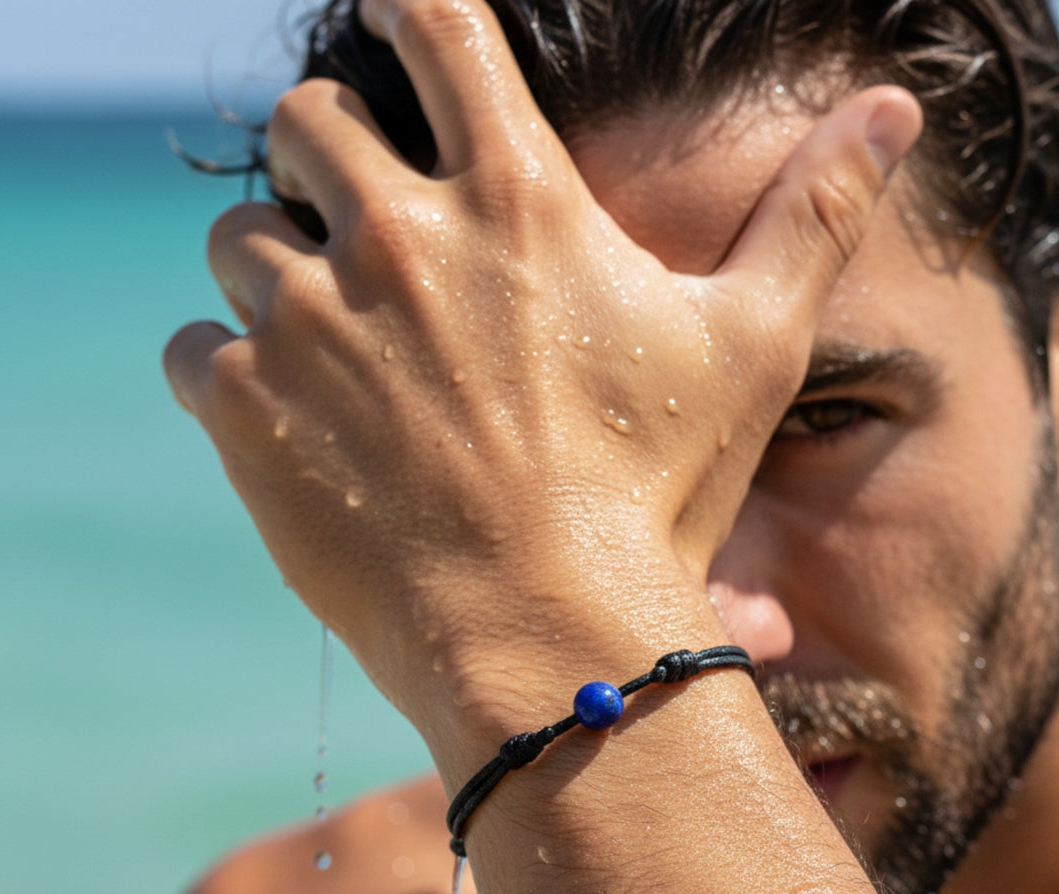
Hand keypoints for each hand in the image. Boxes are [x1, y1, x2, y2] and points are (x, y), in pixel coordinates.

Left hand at [163, 0, 919, 754]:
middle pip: (304, 123)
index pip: (432, 23)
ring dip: (278, 276)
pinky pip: (194, 350)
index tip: (391, 25)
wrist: (547, 633)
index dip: (403, 10)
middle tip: (366, 233)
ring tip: (340, 352)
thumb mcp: (750, 350)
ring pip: (239, 241)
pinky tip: (293, 424)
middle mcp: (394, 236)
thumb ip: (814, 216)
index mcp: (511, 195)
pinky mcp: (246, 411)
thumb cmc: (654, 495)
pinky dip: (229, 374)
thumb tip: (897, 108)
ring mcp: (306, 322)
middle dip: (326, 159)